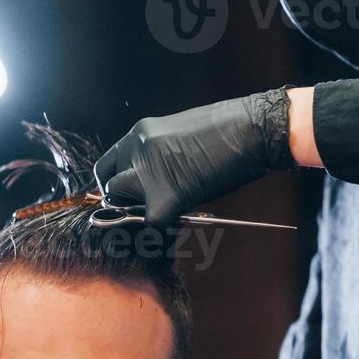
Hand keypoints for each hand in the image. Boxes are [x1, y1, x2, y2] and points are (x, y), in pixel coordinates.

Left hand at [95, 89, 295, 226]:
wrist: (252, 128)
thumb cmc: (229, 131)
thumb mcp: (181, 137)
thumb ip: (159, 158)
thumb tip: (155, 185)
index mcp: (140, 133)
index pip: (107, 166)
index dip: (116, 185)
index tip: (128, 198)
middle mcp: (137, 147)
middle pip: (110, 186)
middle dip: (125, 203)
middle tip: (151, 210)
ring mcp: (148, 169)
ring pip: (122, 202)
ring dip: (140, 213)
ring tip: (166, 213)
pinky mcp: (165, 193)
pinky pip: (150, 224)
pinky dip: (161, 231)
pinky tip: (176, 224)